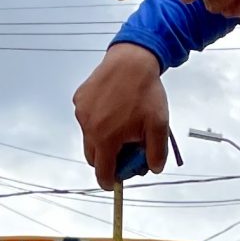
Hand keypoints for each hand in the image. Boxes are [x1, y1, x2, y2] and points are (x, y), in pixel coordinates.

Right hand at [73, 43, 171, 187]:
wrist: (132, 59)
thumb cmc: (145, 91)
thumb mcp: (159, 125)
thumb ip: (157, 153)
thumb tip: (154, 168)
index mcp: (106, 138)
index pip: (102, 172)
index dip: (110, 181)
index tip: (115, 181)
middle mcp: (89, 127)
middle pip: (93, 157)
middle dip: (107, 159)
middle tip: (126, 150)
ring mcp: (82, 112)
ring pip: (89, 137)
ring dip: (102, 138)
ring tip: (123, 123)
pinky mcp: (80, 99)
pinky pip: (86, 118)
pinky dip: (97, 120)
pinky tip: (114, 107)